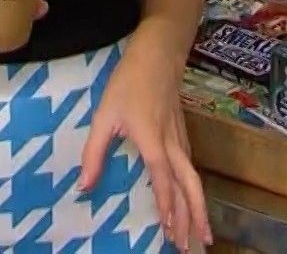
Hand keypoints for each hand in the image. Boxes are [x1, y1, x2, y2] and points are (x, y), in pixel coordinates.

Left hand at [80, 40, 209, 251]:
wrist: (158, 53)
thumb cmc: (128, 82)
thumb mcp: (104, 114)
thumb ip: (94, 152)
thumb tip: (83, 186)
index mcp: (152, 139)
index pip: (163, 178)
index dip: (167, 205)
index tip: (169, 230)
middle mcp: (172, 143)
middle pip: (188, 185)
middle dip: (193, 217)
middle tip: (193, 246)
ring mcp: (181, 138)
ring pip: (194, 179)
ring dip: (198, 209)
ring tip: (202, 235)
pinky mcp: (183, 134)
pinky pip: (192, 169)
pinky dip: (194, 191)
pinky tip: (193, 203)